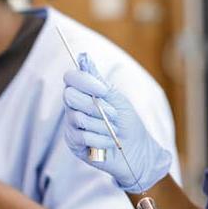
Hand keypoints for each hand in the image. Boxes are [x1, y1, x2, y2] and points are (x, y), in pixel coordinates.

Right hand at [63, 53, 170, 191]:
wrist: (137, 151)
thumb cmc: (128, 123)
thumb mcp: (119, 100)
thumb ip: (100, 83)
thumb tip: (84, 57)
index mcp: (84, 93)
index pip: (70, 78)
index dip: (85, 82)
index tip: (104, 91)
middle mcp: (74, 108)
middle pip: (70, 96)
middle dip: (97, 106)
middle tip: (114, 116)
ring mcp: (72, 126)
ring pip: (78, 118)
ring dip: (103, 126)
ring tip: (114, 131)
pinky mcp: (74, 143)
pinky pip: (83, 136)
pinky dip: (102, 139)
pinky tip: (109, 142)